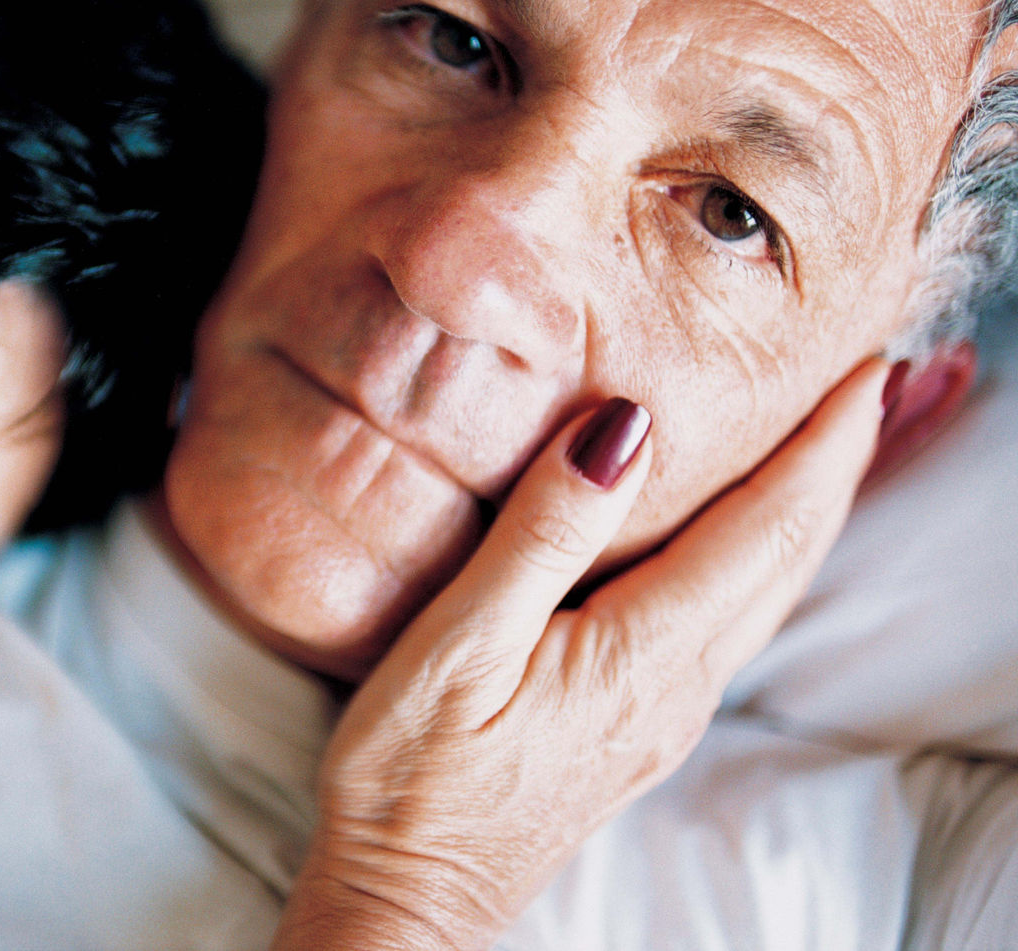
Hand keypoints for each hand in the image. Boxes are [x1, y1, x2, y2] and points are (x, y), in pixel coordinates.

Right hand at [274, 360, 890, 950]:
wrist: (405, 895)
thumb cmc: (412, 775)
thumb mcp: (459, 644)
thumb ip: (545, 535)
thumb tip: (626, 430)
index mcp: (641, 652)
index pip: (764, 529)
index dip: (823, 447)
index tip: (862, 372)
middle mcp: (675, 686)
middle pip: (786, 560)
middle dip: (834, 467)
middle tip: (862, 386)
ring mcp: (662, 714)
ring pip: (765, 594)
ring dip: (804, 515)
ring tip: (820, 450)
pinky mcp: (635, 728)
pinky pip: (728, 625)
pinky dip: (758, 561)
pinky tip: (735, 547)